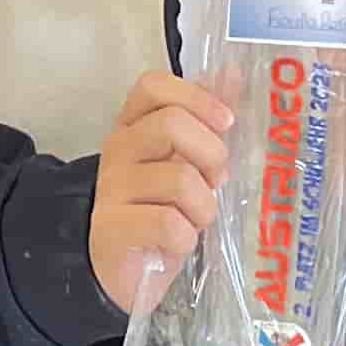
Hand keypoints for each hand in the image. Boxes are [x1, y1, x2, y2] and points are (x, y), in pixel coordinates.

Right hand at [91, 68, 229, 311]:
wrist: (126, 273)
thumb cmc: (162, 211)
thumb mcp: (188, 163)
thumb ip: (207, 121)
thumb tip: (234, 73)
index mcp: (134, 125)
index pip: (153, 85)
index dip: (196, 97)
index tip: (225, 123)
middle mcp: (117, 149)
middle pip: (171, 124)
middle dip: (211, 155)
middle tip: (215, 182)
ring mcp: (110, 188)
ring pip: (179, 179)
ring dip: (204, 208)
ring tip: (196, 220)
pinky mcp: (111, 228)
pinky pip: (169, 223)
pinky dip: (186, 239)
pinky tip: (177, 244)